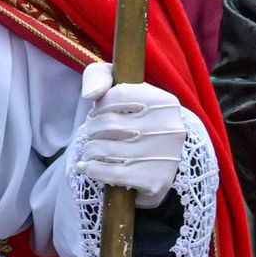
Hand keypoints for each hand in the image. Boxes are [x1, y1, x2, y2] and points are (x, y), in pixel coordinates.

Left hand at [76, 62, 188, 206]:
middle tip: (92, 134)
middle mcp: (169, 127)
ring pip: (105, 149)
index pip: (118, 94)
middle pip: (108, 123)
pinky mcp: (156, 180)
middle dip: (91, 129)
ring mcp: (165, 156)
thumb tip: (91, 94)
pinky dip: (91, 169)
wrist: (159, 159)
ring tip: (90, 150)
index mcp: (165, 101)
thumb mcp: (119, 88)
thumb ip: (99, 76)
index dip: (99, 105)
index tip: (96, 113)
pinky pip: (110, 173)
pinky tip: (86, 167)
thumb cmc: (133, 117)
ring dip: (89, 150)